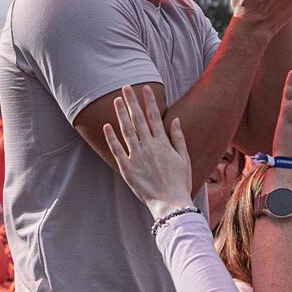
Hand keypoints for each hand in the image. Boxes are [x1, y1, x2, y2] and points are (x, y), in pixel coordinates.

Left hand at [102, 86, 194, 218]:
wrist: (171, 204)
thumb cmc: (179, 182)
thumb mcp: (184, 158)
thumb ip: (178, 138)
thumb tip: (175, 120)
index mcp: (163, 143)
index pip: (154, 116)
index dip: (149, 101)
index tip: (145, 88)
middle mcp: (149, 147)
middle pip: (138, 119)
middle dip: (132, 102)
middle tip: (126, 87)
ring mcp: (137, 158)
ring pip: (127, 131)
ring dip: (121, 114)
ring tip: (116, 100)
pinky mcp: (128, 169)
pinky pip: (117, 151)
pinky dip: (112, 138)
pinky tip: (107, 126)